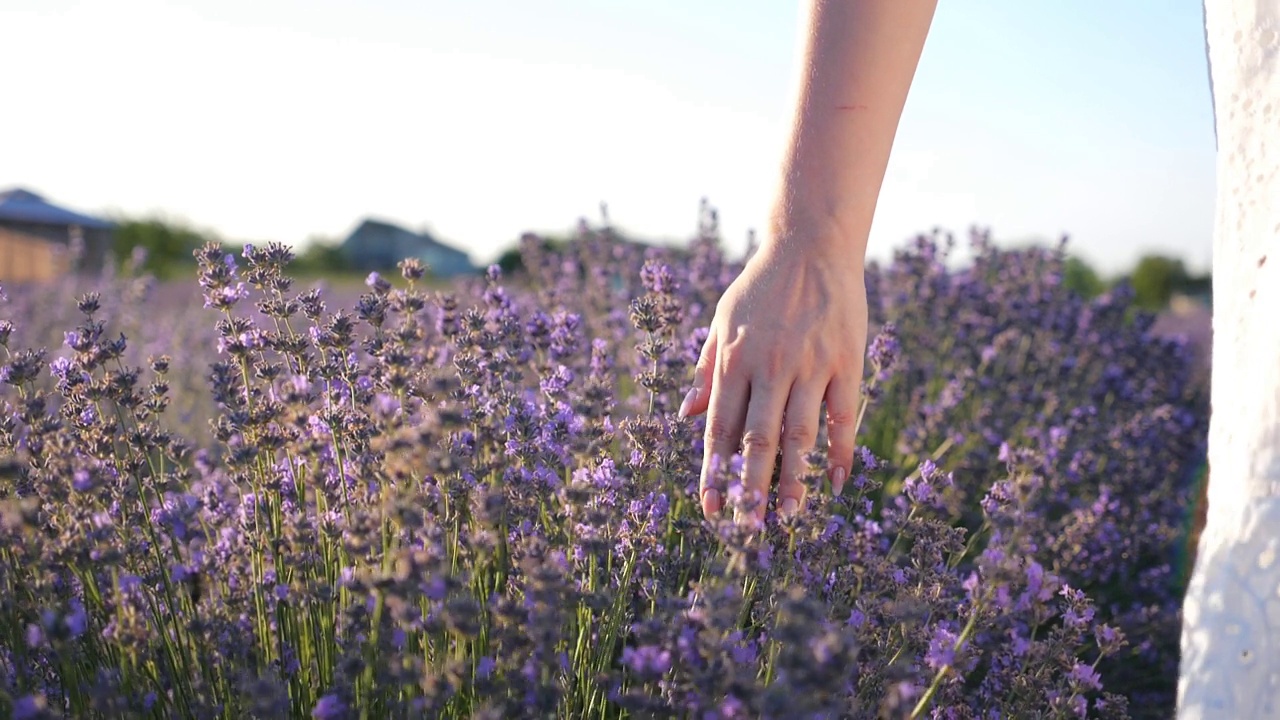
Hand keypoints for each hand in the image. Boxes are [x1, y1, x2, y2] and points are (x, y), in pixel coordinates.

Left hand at [679, 242, 866, 522]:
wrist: (811, 243)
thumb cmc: (761, 286)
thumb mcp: (721, 321)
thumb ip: (706, 369)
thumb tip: (686, 414)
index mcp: (733, 360)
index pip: (719, 428)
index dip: (714, 472)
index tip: (711, 509)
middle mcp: (769, 367)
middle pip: (757, 439)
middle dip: (749, 488)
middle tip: (747, 529)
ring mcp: (810, 365)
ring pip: (799, 434)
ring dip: (794, 479)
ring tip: (789, 518)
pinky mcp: (845, 361)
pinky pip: (842, 416)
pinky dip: (840, 451)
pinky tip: (836, 483)